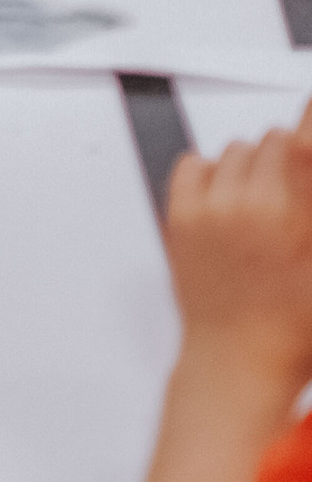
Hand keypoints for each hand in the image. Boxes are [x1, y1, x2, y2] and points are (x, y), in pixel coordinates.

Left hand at [161, 113, 311, 390]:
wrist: (238, 363)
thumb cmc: (290, 328)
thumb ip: (309, 210)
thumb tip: (306, 164)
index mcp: (297, 218)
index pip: (302, 144)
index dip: (308, 124)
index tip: (309, 119)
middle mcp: (254, 207)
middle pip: (273, 140)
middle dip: (287, 160)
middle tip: (291, 197)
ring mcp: (214, 210)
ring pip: (236, 150)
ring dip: (251, 169)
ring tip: (262, 206)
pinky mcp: (182, 217)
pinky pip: (195, 164)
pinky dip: (210, 175)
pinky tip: (227, 204)